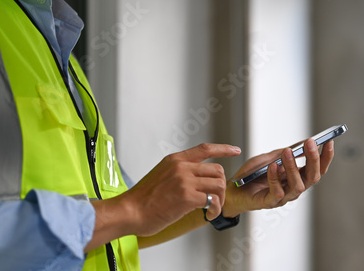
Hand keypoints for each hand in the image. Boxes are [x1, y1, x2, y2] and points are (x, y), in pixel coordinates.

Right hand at [118, 143, 240, 236]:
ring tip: (212, 209)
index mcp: (175, 160)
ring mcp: (184, 181)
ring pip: (218, 184)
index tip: (235, 150)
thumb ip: (179, 172)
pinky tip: (207, 215)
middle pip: (217, 170)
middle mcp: (181, 167)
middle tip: (216, 199)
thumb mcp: (161, 175)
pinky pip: (212, 200)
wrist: (129, 211)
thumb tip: (196, 179)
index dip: (223, 149)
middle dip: (221, 186)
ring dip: (220, 199)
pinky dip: (214, 210)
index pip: (205, 149)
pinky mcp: (186, 197)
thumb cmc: (142, 199)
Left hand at [223, 138, 334, 217]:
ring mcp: (283, 197)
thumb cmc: (251, 175)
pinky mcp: (269, 202)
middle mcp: (293, 188)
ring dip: (293, 167)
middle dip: (313, 159)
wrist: (232, 190)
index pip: (317, 168)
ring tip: (287, 152)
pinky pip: (277, 191)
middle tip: (310, 143)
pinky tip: (273, 166)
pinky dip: (275, 178)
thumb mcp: (268, 158)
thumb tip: (302, 143)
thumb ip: (284, 152)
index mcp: (296, 177)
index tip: (329, 141)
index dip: (325, 157)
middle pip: (312, 177)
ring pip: (298, 185)